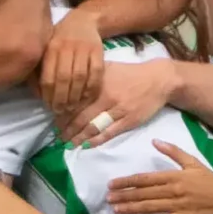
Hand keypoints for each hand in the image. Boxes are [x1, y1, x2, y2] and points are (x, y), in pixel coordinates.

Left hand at [39, 8, 104, 114]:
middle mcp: (66, 47)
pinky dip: (92, 87)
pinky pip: (96, 73)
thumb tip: (38, 95)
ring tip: (73, 108)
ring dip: (76, 96)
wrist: (83, 20)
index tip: (49, 107)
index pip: (48, 76)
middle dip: (62, 98)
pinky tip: (87, 97)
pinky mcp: (98, 51)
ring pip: (80, 77)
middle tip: (61, 111)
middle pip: (64, 78)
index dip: (48, 95)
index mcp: (50, 48)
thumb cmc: (59, 39)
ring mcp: (83, 48)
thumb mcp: (45, 49)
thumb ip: (39, 70)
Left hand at [59, 58, 175, 145]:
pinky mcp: (128, 121)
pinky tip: (85, 145)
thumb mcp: (108, 68)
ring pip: (93, 126)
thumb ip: (90, 75)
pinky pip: (109, 133)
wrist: (158, 80)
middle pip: (80, 116)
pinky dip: (95, 140)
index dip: (62, 112)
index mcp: (98, 83)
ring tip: (67, 143)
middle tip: (57, 136)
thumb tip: (69, 81)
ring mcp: (118, 110)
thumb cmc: (131, 74)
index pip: (75, 100)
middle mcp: (106, 97)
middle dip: (66, 128)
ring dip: (78, 137)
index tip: (54, 120)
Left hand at [106, 142, 212, 213]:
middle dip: (124, 195)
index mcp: (174, 176)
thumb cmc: (210, 182)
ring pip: (149, 207)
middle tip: (108, 198)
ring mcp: (178, 206)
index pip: (145, 178)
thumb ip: (173, 152)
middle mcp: (174, 190)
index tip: (112, 184)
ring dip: (131, 208)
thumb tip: (155, 141)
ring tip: (115, 209)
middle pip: (144, 193)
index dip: (127, 182)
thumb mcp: (193, 163)